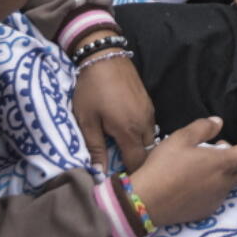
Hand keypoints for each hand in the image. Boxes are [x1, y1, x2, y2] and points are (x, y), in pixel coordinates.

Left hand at [72, 32, 155, 171]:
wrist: (104, 56)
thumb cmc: (91, 89)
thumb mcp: (87, 120)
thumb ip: (95, 149)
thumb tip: (99, 174)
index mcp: (129, 130)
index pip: (137, 163)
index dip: (130, 175)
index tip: (119, 180)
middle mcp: (145, 123)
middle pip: (148, 153)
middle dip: (137, 163)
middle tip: (120, 167)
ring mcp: (149, 111)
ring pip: (149, 139)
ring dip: (139, 147)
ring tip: (122, 151)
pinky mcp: (148, 103)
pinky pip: (148, 126)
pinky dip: (140, 134)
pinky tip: (126, 133)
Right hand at [128, 117, 236, 226]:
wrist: (146, 201)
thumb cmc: (165, 165)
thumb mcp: (181, 138)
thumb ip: (203, 127)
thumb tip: (218, 122)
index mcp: (222, 164)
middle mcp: (224, 184)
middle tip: (220, 149)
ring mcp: (215, 200)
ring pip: (229, 184)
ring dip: (224, 172)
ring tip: (204, 164)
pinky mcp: (205, 211)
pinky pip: (217, 196)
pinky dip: (214, 186)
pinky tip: (195, 182)